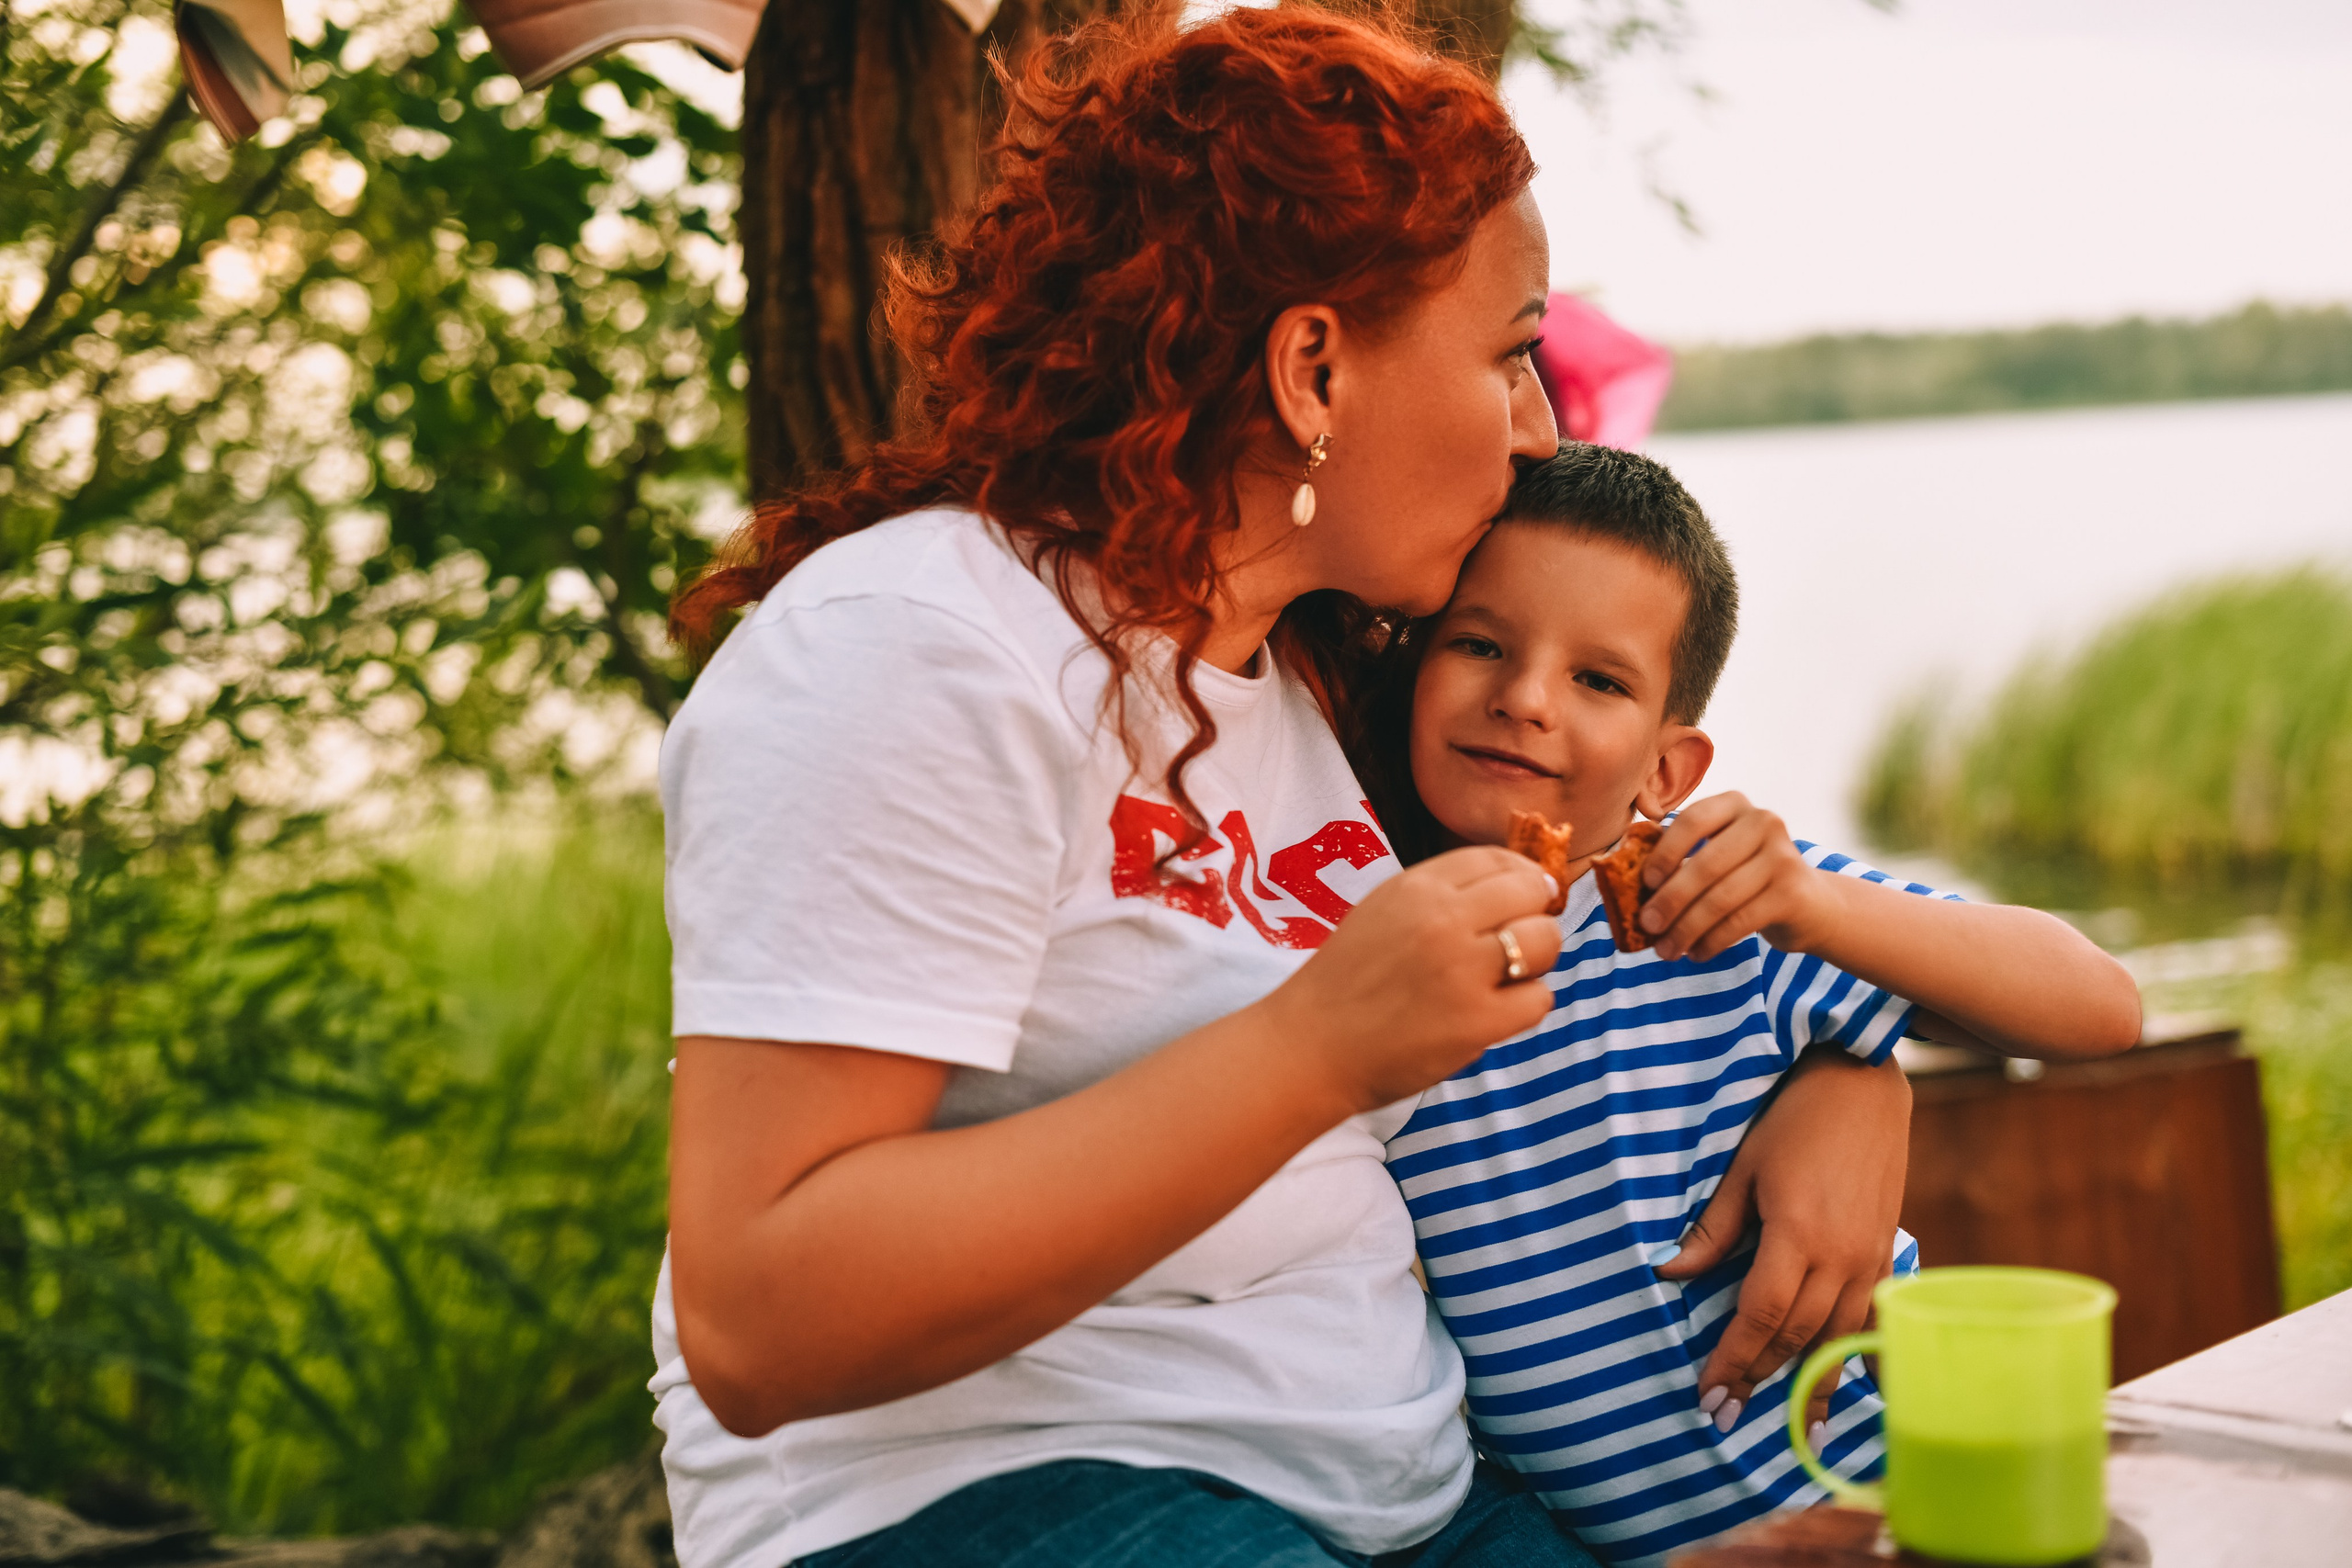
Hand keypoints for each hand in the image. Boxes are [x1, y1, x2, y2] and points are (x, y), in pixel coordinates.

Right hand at [1264, 845, 1561, 1114]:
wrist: (1309, 1047)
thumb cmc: (1344, 983)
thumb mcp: (1382, 911)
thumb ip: (1439, 896)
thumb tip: (1513, 887)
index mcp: (1416, 886)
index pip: (1497, 859)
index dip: (1520, 877)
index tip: (1520, 899)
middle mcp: (1444, 918)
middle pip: (1531, 891)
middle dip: (1535, 914)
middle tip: (1516, 942)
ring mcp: (1463, 969)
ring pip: (1545, 940)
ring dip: (1536, 959)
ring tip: (1505, 979)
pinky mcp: (1478, 1021)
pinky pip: (1539, 999)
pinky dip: (1524, 1007)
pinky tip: (1494, 1013)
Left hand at [1639, 793, 1833, 961]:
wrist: (1809, 903)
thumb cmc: (1745, 877)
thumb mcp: (1718, 855)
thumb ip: (1681, 858)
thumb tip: (1626, 888)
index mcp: (1734, 804)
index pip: (1692, 820)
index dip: (1665, 851)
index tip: (1647, 882)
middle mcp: (1763, 822)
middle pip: (1705, 865)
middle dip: (1670, 900)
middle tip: (1646, 926)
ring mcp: (1783, 856)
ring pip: (1721, 899)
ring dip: (1686, 929)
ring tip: (1666, 950)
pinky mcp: (1792, 892)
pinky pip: (1739, 922)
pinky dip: (1711, 942)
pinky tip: (1696, 954)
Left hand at [1655, 1045, 1910, 1430]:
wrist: (1860, 1082)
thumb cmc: (1790, 1117)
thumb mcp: (1741, 1169)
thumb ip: (1712, 1230)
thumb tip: (1671, 1273)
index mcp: (1797, 1235)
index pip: (1760, 1317)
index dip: (1733, 1360)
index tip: (1710, 1393)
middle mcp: (1841, 1256)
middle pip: (1798, 1335)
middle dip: (1762, 1377)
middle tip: (1731, 1412)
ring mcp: (1871, 1256)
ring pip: (1837, 1334)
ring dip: (1811, 1377)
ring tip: (1791, 1419)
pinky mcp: (1888, 1250)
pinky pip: (1873, 1316)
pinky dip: (1857, 1352)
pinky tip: (1853, 1381)